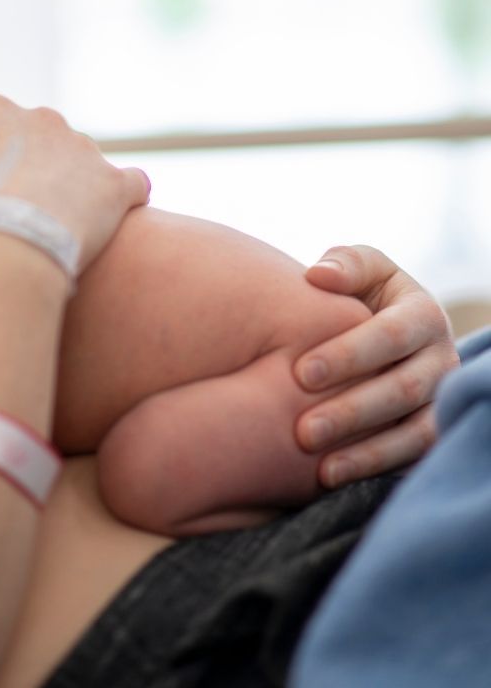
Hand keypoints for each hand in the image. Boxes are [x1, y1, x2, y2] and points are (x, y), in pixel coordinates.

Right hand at [0, 95, 150, 271]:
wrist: (1, 250)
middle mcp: (44, 118)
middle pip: (38, 139)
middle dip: (30, 166)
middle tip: (14, 209)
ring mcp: (84, 149)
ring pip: (79, 161)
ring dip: (70, 184)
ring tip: (53, 223)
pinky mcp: (115, 185)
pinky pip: (130, 183)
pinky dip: (122, 197)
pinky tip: (111, 216)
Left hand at [295, 244, 459, 486]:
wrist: (377, 331)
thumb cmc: (357, 294)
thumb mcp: (359, 269)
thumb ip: (345, 265)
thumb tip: (319, 275)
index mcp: (424, 315)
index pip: (392, 335)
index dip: (349, 355)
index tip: (300, 373)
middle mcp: (443, 360)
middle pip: (405, 390)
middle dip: (353, 411)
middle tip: (302, 430)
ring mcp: (445, 401)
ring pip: (417, 433)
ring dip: (368, 453)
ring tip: (321, 468)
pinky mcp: (434, 433)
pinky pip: (415, 459)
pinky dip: (376, 470)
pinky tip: (334, 480)